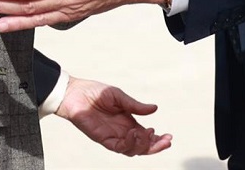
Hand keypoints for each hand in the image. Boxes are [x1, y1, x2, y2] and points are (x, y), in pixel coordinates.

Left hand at [56, 76, 172, 155]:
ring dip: (143, 145)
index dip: (157, 139)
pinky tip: (134, 133)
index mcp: (129, 122)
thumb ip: (135, 105)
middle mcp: (122, 132)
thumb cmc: (95, 93)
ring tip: (149, 133)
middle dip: (156, 146)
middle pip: (142, 146)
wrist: (75, 94)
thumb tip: (155, 109)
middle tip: (166, 141)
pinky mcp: (103, 139)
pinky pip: (118, 147)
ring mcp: (113, 136)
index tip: (169, 136)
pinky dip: (129, 144)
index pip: (146, 135)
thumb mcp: (119, 96)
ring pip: (132, 150)